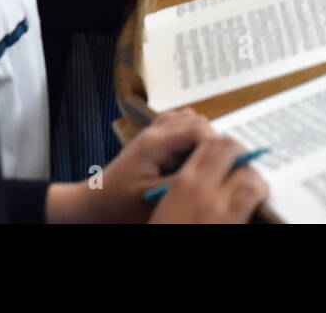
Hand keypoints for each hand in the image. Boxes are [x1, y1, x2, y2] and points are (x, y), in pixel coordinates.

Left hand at [49, 109, 266, 222]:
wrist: (93, 204)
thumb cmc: (120, 205)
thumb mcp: (154, 197)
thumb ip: (184, 181)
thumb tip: (214, 174)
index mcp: (156, 143)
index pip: (199, 129)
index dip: (220, 144)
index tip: (232, 163)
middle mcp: (155, 131)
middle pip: (197, 121)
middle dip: (214, 140)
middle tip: (221, 165)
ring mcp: (152, 132)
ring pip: (189, 119)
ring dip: (202, 135)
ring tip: (206, 162)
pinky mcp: (151, 138)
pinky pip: (178, 124)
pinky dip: (190, 134)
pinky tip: (190, 156)